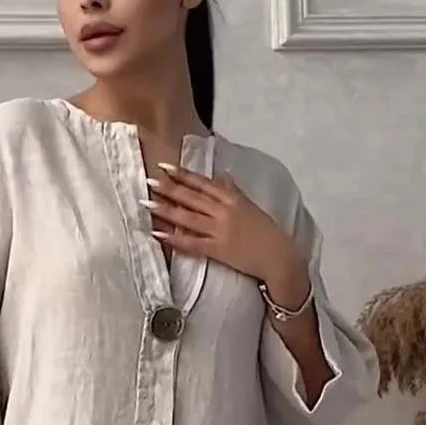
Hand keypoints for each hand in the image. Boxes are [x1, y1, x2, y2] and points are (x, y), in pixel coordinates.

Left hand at [142, 162, 308, 296]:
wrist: (278, 256)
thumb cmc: (266, 232)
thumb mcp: (251, 205)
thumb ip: (234, 191)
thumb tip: (223, 176)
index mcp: (232, 198)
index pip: (202, 183)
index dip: (183, 175)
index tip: (165, 167)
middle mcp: (224, 211)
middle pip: (191, 197)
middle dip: (169, 188)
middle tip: (149, 181)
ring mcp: (220, 230)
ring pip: (188, 218)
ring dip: (166, 210)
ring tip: (147, 204)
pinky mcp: (218, 250)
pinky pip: (192, 243)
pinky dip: (175, 238)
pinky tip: (159, 233)